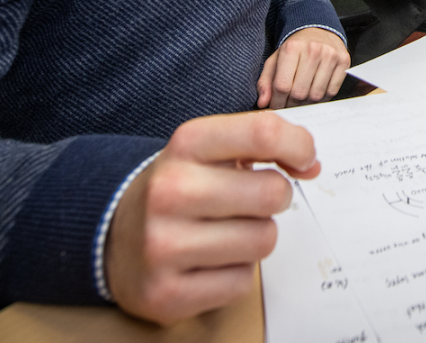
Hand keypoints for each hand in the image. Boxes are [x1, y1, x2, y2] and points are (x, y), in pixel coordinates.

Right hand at [104, 111, 319, 325]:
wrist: (114, 235)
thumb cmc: (181, 187)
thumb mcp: (212, 150)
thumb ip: (263, 144)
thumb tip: (311, 163)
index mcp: (186, 144)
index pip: (262, 133)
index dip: (299, 145)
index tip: (303, 159)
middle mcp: (170, 190)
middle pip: (272, 193)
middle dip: (275, 197)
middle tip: (251, 201)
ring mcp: (164, 244)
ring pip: (263, 240)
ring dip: (256, 237)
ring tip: (225, 231)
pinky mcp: (167, 292)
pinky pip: (241, 282)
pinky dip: (235, 272)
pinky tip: (208, 261)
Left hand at [256, 26, 349, 108]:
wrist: (318, 31)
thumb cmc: (295, 48)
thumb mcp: (275, 60)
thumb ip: (266, 81)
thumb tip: (263, 102)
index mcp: (292, 48)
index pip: (282, 86)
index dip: (277, 102)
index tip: (276, 106)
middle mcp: (313, 50)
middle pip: (299, 93)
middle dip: (291, 104)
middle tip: (289, 105)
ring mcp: (330, 55)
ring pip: (316, 95)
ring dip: (307, 103)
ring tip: (301, 99)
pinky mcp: (343, 61)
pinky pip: (331, 92)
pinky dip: (322, 98)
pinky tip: (315, 92)